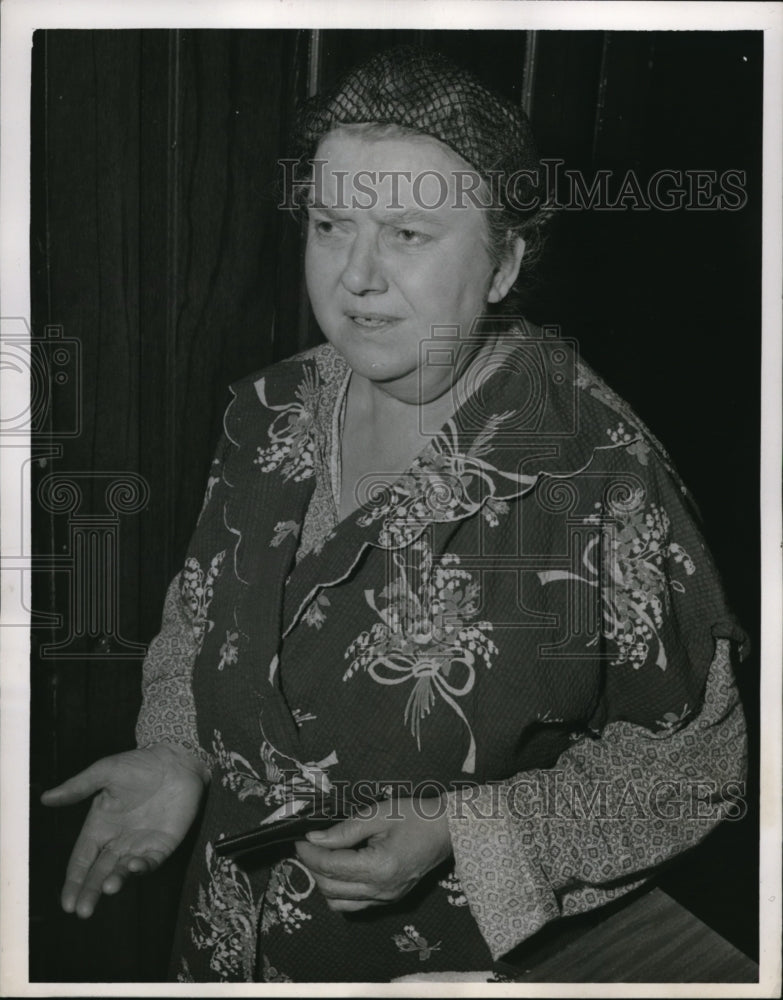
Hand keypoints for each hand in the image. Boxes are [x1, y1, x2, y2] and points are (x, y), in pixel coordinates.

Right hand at [40, 743, 208, 917]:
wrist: (177, 760)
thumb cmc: (140, 764)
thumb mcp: (106, 772)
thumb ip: (77, 787)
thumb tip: (46, 798)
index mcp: (100, 826)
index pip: (82, 860)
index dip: (74, 881)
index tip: (66, 902)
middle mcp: (117, 840)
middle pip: (99, 872)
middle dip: (89, 892)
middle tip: (82, 910)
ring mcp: (140, 845)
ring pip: (123, 870)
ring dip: (115, 881)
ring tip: (108, 888)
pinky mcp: (162, 845)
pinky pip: (150, 863)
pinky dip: (141, 868)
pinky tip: (133, 867)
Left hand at [294, 796, 452, 911]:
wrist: (447, 830)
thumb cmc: (415, 816)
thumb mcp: (378, 814)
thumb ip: (345, 829)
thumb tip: (315, 838)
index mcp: (379, 867)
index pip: (330, 866)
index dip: (309, 853)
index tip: (300, 838)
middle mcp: (381, 890)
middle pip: (329, 887)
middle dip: (312, 866)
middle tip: (309, 844)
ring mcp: (386, 898)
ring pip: (338, 902)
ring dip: (324, 881)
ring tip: (324, 856)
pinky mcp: (389, 899)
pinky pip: (354, 905)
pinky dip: (339, 891)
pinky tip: (341, 869)